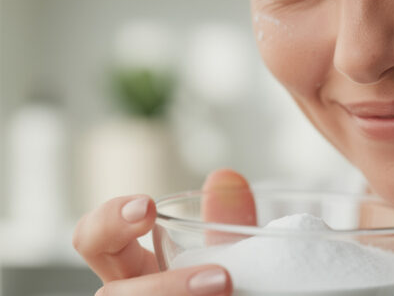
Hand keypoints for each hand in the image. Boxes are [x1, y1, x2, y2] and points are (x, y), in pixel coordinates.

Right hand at [73, 169, 253, 294]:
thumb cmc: (228, 287)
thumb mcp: (230, 257)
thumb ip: (228, 222)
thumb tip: (227, 177)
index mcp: (135, 270)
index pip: (95, 239)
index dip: (108, 220)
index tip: (149, 206)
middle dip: (161, 289)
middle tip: (221, 278)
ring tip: (225, 289)